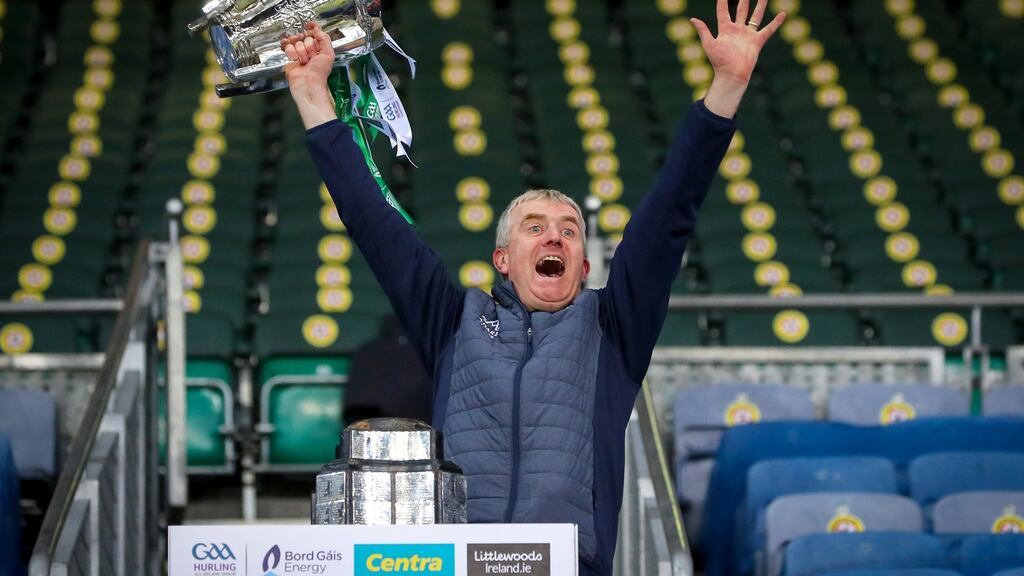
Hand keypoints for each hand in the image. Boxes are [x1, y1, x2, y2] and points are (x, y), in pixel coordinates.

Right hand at [281, 22, 337, 128]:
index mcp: (319, 48)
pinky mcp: (289, 56)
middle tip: (311, 56)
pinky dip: (290, 51)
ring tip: (304, 61)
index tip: (309, 25)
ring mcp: (298, 52)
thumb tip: (316, 28)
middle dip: (307, 45)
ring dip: (300, 51)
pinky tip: (294, 58)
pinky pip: (287, 46)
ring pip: (295, 41)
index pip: (314, 33)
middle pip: (304, 36)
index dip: (312, 29)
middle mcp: (309, 49)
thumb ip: (324, 39)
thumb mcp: (328, 54)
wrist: (307, 84)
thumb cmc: (319, 72)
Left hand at [691, 0, 784, 117]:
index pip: (723, 10)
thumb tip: (693, 19)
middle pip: (742, 10)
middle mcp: (737, 30)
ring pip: (756, 16)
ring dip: (760, 5)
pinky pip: (768, 29)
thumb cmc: (719, 62)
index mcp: (725, 29)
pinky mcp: (757, 41)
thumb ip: (703, 31)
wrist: (731, 75)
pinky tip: (783, 13)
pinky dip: (776, 22)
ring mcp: (748, 35)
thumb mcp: (709, 44)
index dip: (722, 1)